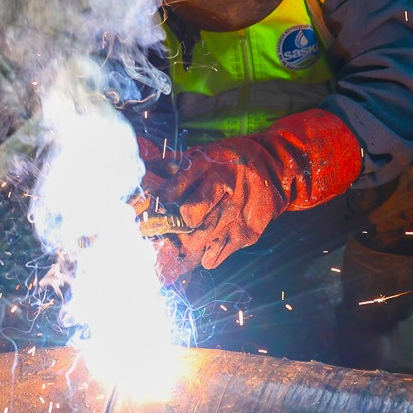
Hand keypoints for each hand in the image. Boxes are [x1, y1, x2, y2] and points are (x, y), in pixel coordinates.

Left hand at [144, 110, 363, 282]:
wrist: (277, 168)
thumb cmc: (230, 160)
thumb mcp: (202, 154)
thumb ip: (170, 165)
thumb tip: (140, 170)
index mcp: (207, 164)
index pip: (171, 189)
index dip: (150, 205)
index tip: (135, 216)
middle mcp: (224, 187)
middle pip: (186, 217)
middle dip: (164, 230)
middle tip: (149, 238)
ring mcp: (237, 213)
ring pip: (199, 241)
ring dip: (179, 250)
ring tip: (167, 256)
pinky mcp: (247, 234)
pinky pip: (215, 257)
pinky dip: (202, 258)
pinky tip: (198, 252)